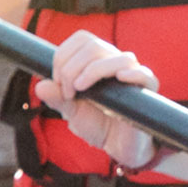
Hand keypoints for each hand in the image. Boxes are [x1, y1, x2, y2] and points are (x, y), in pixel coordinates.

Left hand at [33, 32, 162, 170]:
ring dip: (92, 71)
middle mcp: (115, 62)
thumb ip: (57, 98)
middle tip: (67, 92)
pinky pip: (144, 74)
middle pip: (94, 46)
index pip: (82, 39)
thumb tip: (40, 86)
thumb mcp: (72, 112)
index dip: (64, 55)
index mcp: (97, 61)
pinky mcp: (147, 91)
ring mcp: (133, 75)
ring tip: (80, 91)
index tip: (58, 82)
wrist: (117, 147)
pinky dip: (131, 73)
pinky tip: (119, 79)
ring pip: (118, 58)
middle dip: (71, 67)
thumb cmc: (97, 125)